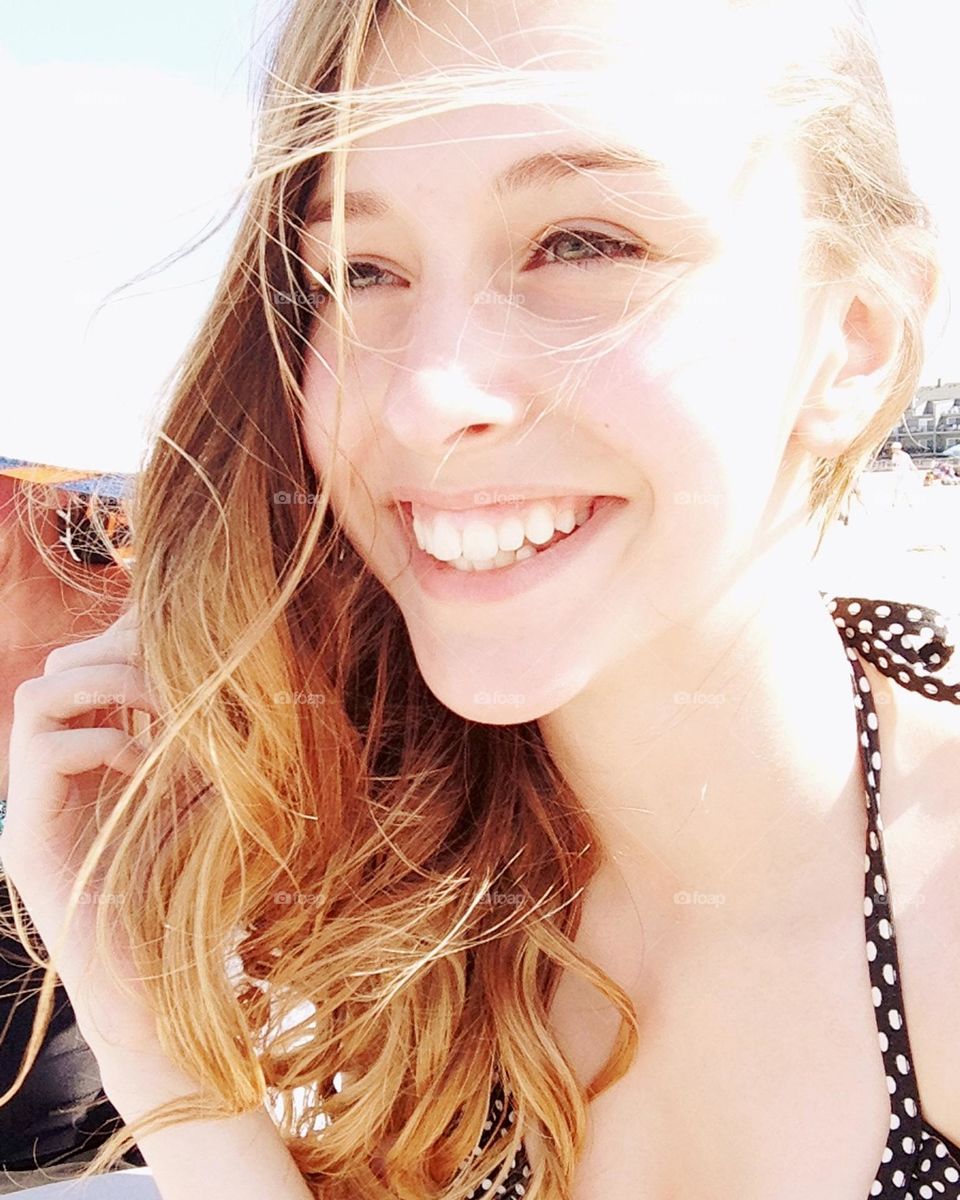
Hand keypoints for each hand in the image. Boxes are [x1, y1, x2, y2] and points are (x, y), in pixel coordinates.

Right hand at [0, 602, 163, 1057]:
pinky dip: (105, 741)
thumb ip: (206, 740)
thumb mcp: (206, 796)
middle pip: (57, 667)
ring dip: (110, 685)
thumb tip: (245, 671)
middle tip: (179, 674)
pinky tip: (146, 767)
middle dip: (120, 653)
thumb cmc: (194, 894)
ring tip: (164, 709)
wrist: (162, 993)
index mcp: (92, 762)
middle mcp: (52, 778)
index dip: (133, 643)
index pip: (88, 666)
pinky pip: (46, 751)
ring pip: (37, 696)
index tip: (192, 647)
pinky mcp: (28, 841)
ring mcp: (33, 808)